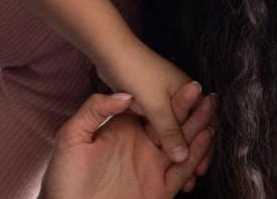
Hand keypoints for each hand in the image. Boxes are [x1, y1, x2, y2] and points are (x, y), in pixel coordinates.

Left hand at [40, 88, 216, 198]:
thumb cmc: (64, 173)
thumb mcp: (73, 135)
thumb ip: (95, 110)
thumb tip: (124, 98)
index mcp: (124, 130)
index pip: (155, 112)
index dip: (175, 101)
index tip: (193, 87)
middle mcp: (141, 146)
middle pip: (174, 128)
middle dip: (194, 115)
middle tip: (211, 100)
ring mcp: (150, 167)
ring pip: (182, 149)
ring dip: (197, 135)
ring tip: (212, 120)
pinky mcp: (157, 189)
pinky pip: (180, 173)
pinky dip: (194, 159)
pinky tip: (203, 146)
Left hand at [94, 40, 199, 164]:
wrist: (110, 51)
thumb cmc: (136, 72)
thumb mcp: (155, 105)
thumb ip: (169, 131)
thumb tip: (183, 157)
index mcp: (189, 92)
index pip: (205, 125)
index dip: (204, 148)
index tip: (201, 170)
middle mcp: (179, 96)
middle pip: (191, 130)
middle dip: (192, 153)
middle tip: (193, 178)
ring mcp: (163, 99)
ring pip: (174, 130)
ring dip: (177, 149)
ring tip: (178, 173)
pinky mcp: (148, 103)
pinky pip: (159, 127)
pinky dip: (162, 141)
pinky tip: (159, 156)